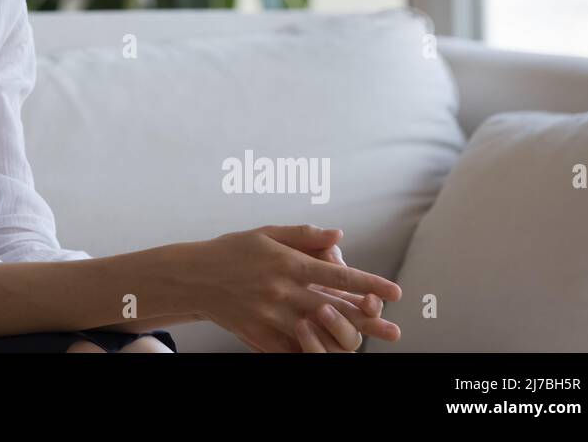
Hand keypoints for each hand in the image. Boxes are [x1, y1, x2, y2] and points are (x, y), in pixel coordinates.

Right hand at [189, 224, 401, 352]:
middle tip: (395, 330)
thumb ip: (303, 235)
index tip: (395, 292)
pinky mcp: (260, 336)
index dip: (369, 284)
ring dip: (346, 339)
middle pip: (335, 310)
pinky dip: (313, 351)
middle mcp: (283, 292)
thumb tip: (340, 235)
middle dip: (368, 321)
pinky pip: (292, 349)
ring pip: (318, 333)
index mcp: (287, 264)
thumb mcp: (266, 233)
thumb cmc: (232, 250)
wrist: (193, 277)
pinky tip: (329, 353)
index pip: (337, 277)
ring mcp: (271, 317)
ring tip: (367, 345)